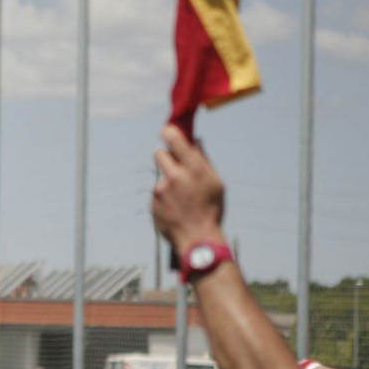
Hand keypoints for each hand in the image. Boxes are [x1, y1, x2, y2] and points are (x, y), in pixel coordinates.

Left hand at [151, 124, 226, 250]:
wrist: (197, 238)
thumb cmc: (211, 209)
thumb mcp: (215, 182)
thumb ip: (203, 159)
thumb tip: (195, 140)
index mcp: (194, 168)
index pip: (174, 139)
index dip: (168, 132)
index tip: (166, 130)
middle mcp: (175, 176)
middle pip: (159, 153)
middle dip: (166, 157)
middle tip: (176, 167)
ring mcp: (161, 189)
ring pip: (160, 176)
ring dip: (168, 181)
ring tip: (181, 198)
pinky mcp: (153, 201)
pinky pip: (157, 192)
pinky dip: (164, 197)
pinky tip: (175, 208)